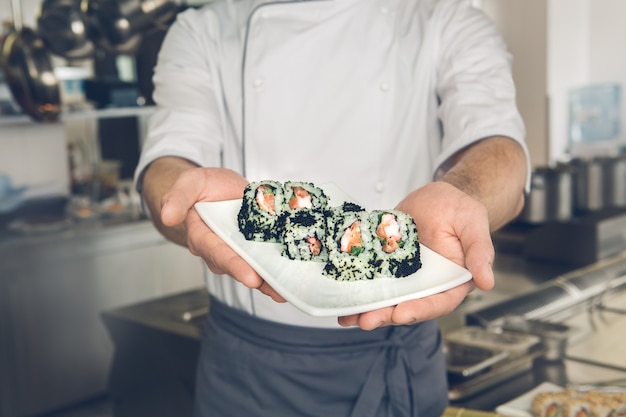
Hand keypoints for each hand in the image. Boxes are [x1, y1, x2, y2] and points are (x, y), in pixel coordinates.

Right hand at [158, 166, 285, 301]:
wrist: (216, 189)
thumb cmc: (202, 188)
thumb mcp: (189, 184)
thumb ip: (177, 198)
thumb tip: (168, 217)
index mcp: (203, 237)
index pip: (218, 253)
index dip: (234, 265)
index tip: (250, 276)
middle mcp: (223, 248)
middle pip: (240, 266)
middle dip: (258, 278)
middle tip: (274, 287)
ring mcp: (241, 249)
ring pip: (255, 268)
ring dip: (271, 281)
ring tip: (287, 291)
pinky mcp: (256, 245)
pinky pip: (266, 259)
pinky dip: (279, 269)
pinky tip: (294, 278)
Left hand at [337, 181, 493, 329]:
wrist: (440, 196)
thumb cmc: (462, 211)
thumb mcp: (474, 226)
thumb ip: (480, 253)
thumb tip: (487, 282)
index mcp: (451, 281)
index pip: (437, 302)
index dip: (419, 310)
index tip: (400, 313)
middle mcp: (426, 284)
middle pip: (406, 305)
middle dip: (385, 315)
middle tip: (365, 320)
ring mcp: (405, 275)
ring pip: (386, 297)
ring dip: (367, 308)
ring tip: (347, 316)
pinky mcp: (386, 263)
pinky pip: (372, 277)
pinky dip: (357, 288)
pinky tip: (341, 295)